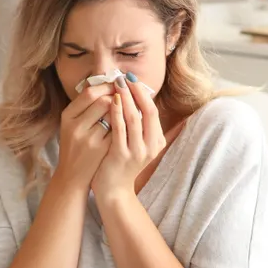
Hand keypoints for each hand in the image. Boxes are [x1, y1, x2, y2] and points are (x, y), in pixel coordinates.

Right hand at [55, 84, 117, 191]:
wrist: (72, 176)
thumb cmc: (75, 146)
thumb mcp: (73, 124)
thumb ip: (86, 105)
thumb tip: (108, 83)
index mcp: (67, 116)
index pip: (90, 92)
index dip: (106, 86)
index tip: (116, 85)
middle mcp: (76, 126)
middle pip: (103, 101)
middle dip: (117, 97)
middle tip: (125, 96)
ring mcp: (89, 139)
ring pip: (113, 115)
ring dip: (122, 111)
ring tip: (126, 110)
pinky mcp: (101, 150)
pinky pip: (118, 131)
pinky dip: (124, 126)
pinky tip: (127, 126)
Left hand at [92, 74, 164, 202]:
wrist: (113, 190)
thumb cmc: (121, 163)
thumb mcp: (136, 144)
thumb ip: (139, 126)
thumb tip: (137, 99)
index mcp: (156, 141)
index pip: (152, 111)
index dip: (143, 93)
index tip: (132, 79)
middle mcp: (150, 146)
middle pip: (148, 112)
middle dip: (136, 91)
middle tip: (125, 77)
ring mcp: (137, 152)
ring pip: (134, 118)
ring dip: (126, 98)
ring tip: (117, 84)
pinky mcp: (122, 155)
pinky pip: (120, 129)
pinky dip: (116, 112)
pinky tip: (110, 100)